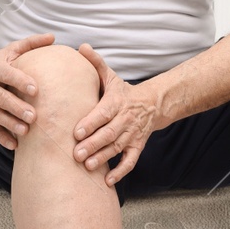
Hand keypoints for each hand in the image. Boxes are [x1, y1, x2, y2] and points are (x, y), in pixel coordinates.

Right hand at [0, 33, 55, 148]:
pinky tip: (14, 144)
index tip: (35, 89)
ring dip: (9, 124)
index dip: (20, 81)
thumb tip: (52, 37)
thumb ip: (30, 44)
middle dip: (16, 107)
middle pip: (0, 98)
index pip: (7, 74)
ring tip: (25, 131)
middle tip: (34, 116)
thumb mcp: (8, 51)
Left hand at [72, 44, 160, 185]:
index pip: (102, 113)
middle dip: (93, 144)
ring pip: (117, 148)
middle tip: (76, 154)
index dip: (90, 123)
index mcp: (116, 102)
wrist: (153, 104)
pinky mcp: (137, 146)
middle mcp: (125, 120)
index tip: (76, 132)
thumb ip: (96, 63)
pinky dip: (120, 172)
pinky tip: (108, 182)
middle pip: (108, 134)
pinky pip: (130, 161)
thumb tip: (80, 46)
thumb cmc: (123, 92)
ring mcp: (132, 135)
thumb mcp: (111, 76)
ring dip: (103, 158)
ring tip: (87, 166)